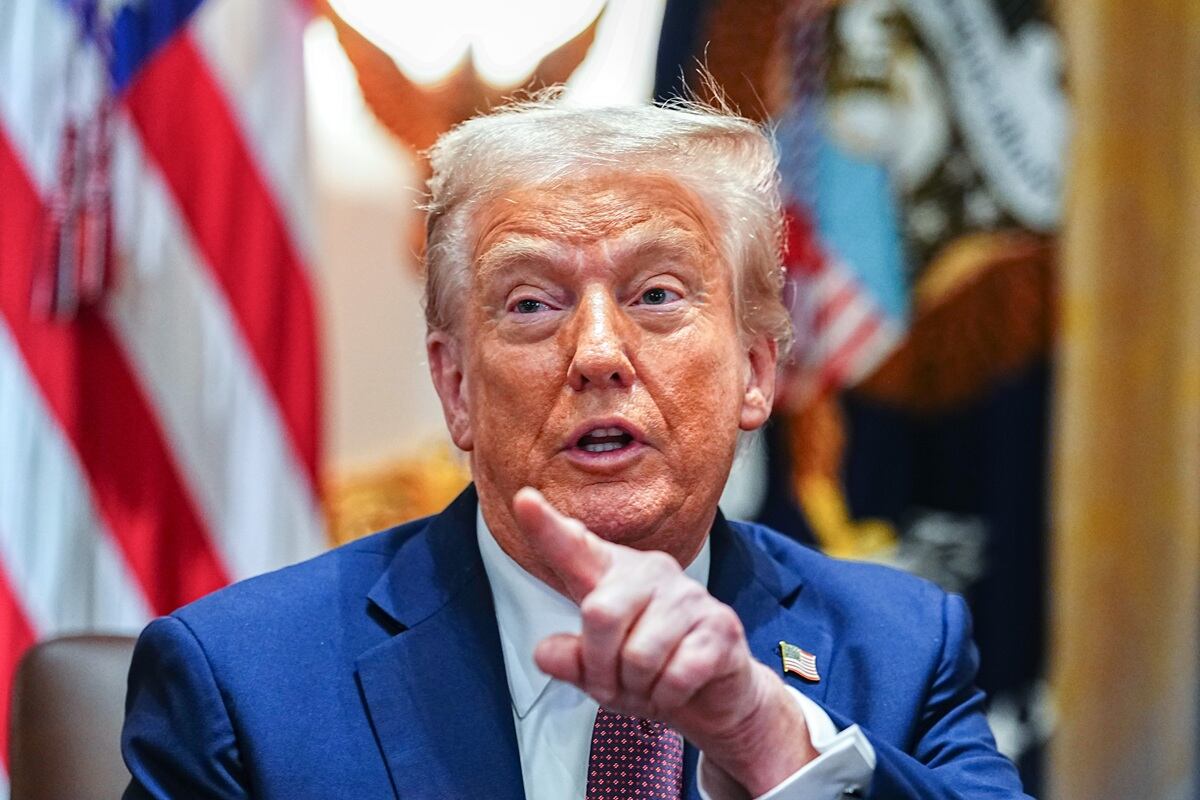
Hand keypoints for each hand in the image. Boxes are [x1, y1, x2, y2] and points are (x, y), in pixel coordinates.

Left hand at [512, 487, 818, 794]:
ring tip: (650, 685)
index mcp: (612, 575)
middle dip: (600, 668)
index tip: (523, 500)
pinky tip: (678, 688)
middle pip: (600, 614)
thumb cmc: (649, 673)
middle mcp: (651, 572)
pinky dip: (667, 698)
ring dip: (638, 689)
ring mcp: (689, 596)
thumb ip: (571, 660)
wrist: (714, 697)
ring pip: (639, 655)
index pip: (574, 548)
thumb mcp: (599, 673)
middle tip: (613, 686)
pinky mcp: (721, 626)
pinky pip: (676, 675)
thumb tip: (545, 653)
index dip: (546, 527)